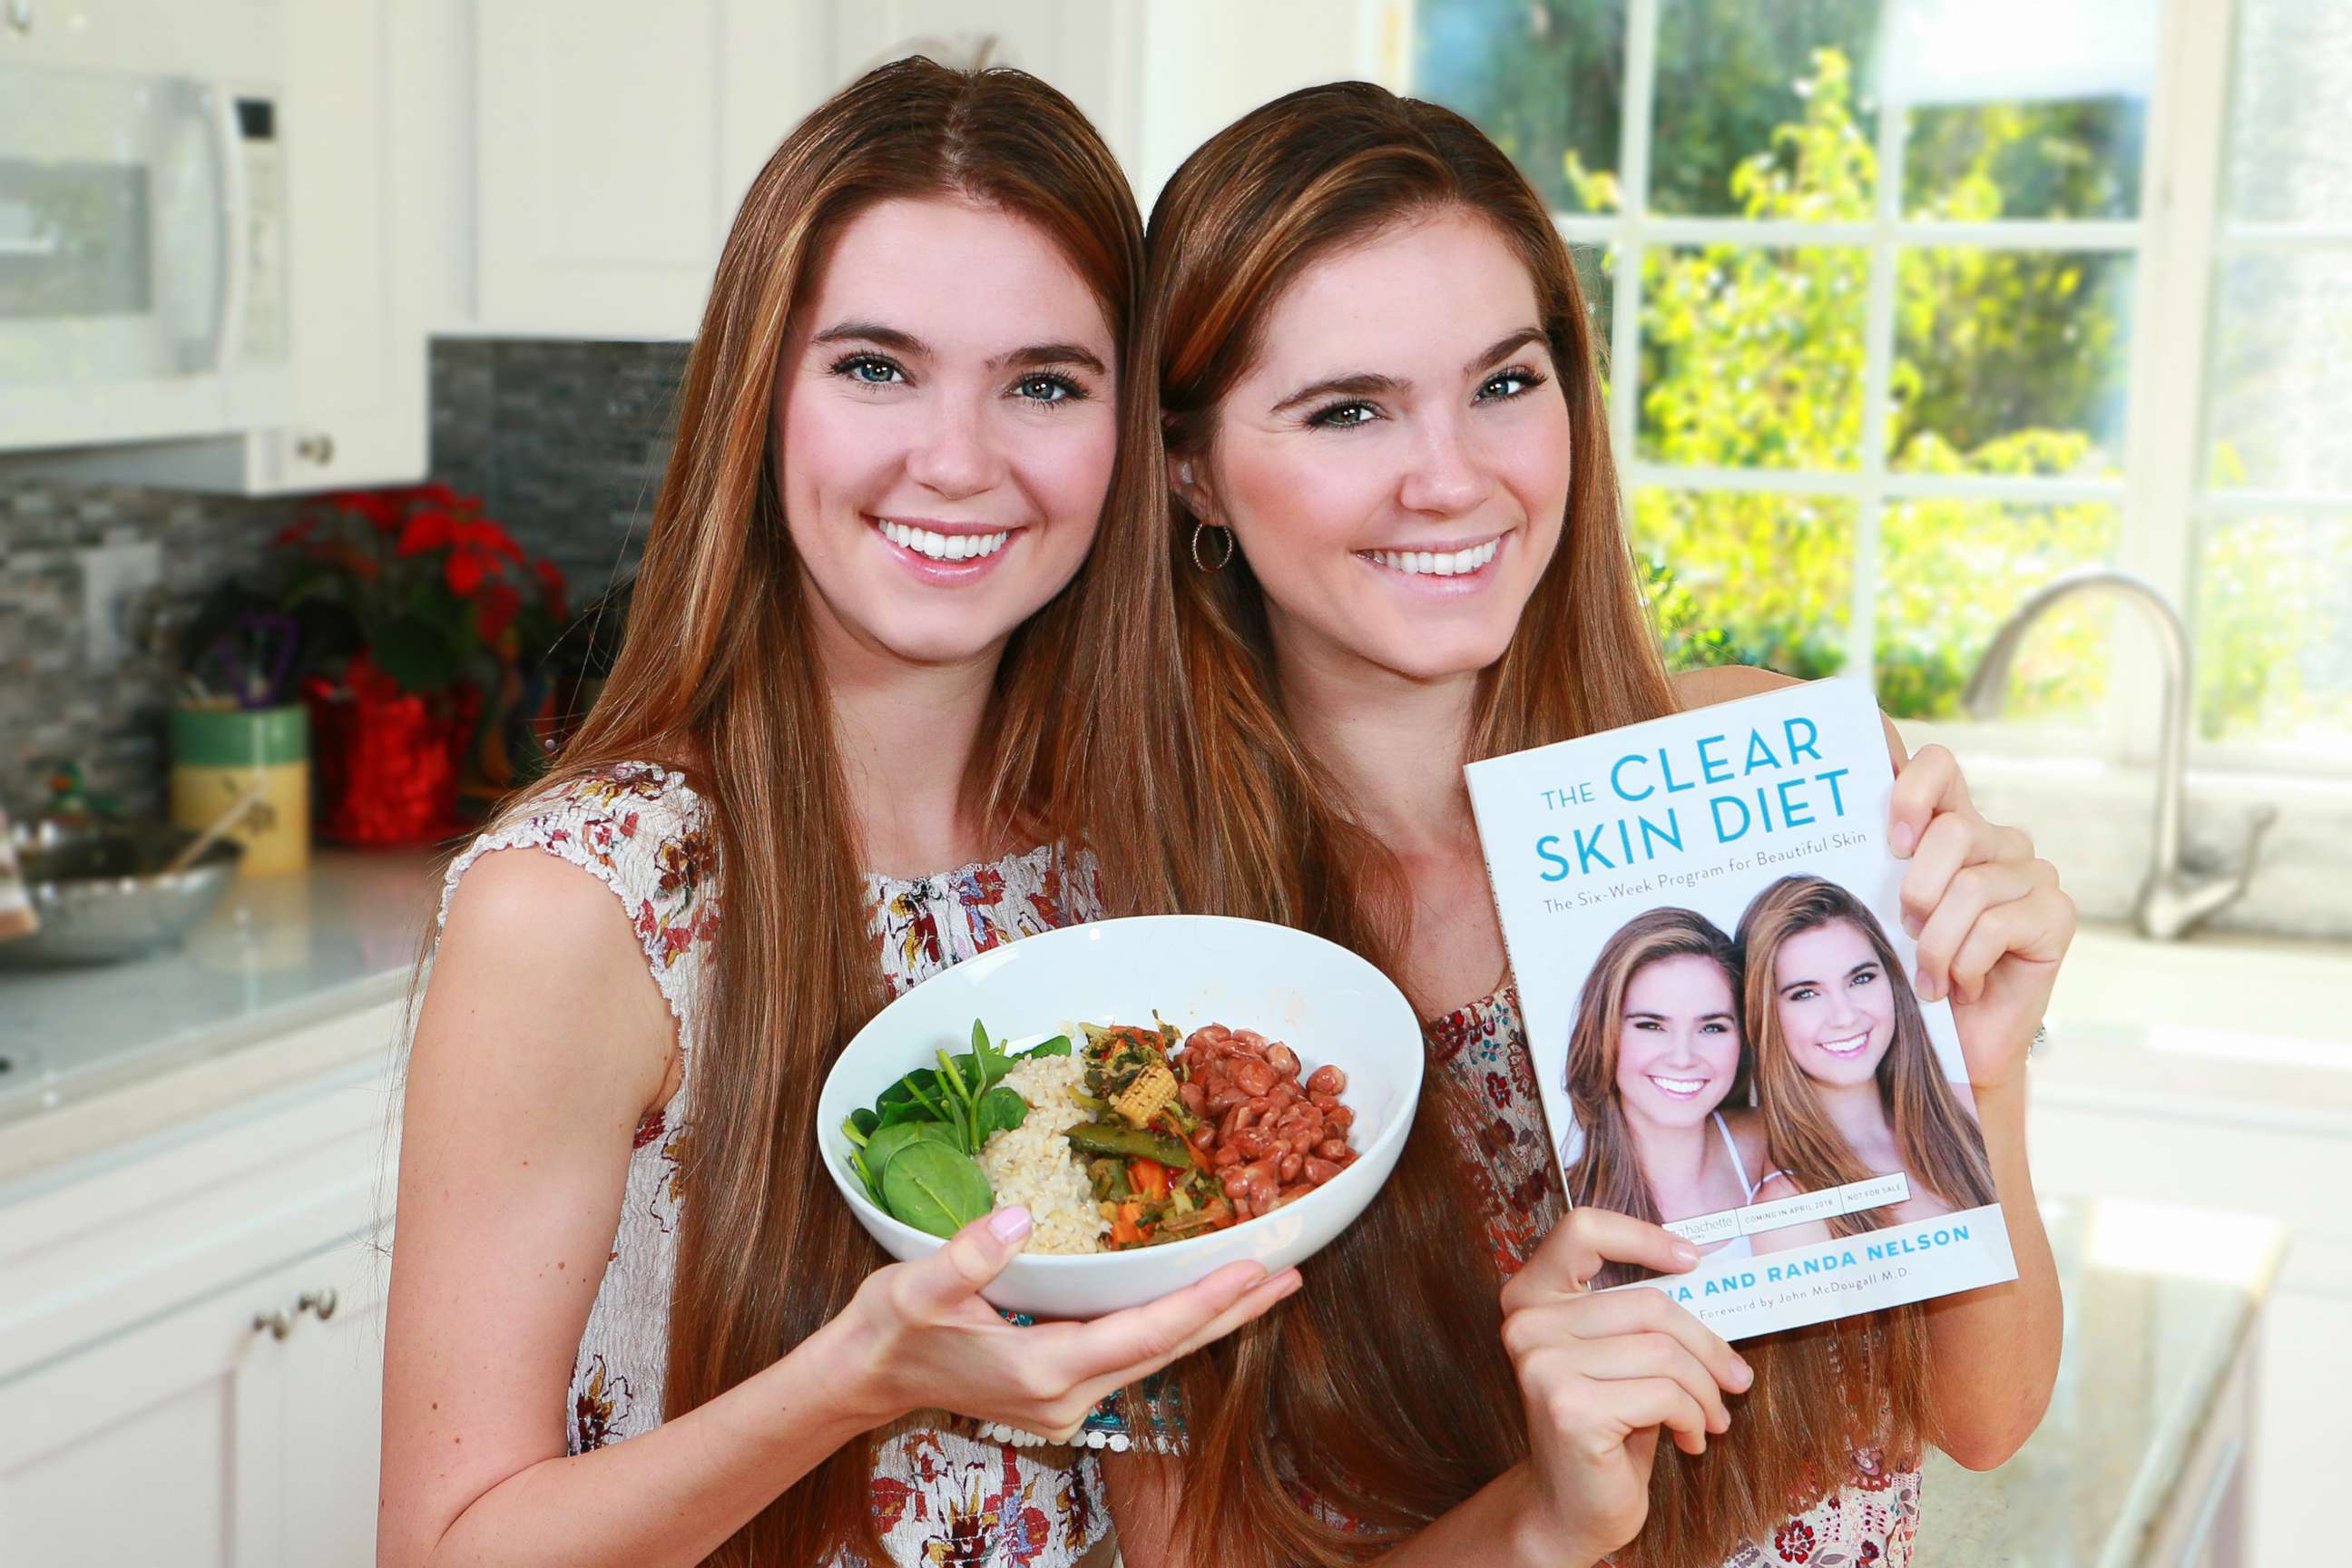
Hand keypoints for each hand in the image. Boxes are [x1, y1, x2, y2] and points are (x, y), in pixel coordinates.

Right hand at [835, 1206, 1298, 1439]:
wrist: (863, 1378)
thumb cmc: (890, 1329)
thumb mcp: (916, 1286)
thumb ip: (968, 1255)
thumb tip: (1019, 1217)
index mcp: (1043, 1369)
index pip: (1145, 1334)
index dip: (1205, 1300)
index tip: (1257, 1270)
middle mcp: (1067, 1395)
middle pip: (1169, 1350)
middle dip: (1232, 1311)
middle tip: (1294, 1272)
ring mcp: (1068, 1400)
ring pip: (1157, 1357)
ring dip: (1212, 1319)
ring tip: (1267, 1284)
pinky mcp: (1062, 1392)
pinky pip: (1134, 1356)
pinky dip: (1174, 1326)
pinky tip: (1199, 1300)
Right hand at [1498, 1209, 1752, 1562]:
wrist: (1570, 1506)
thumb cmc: (1605, 1424)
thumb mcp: (1617, 1354)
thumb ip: (1638, 1314)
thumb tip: (1711, 1281)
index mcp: (1531, 1296)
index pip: (1583, 1230)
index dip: (1642, 1236)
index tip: (1691, 1260)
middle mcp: (1526, 1324)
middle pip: (1648, 1304)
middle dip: (1707, 1345)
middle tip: (1735, 1378)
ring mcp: (1543, 1365)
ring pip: (1665, 1353)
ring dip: (1705, 1391)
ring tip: (1712, 1417)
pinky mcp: (1571, 1409)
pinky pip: (1666, 1395)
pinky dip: (1693, 1418)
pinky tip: (1689, 1440)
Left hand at [1890, 743, 2076, 1095]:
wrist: (1954, 1044)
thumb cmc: (1911, 973)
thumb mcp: (1882, 912)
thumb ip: (1876, 866)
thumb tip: (1833, 828)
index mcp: (1952, 826)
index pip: (1939, 766)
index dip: (1910, 791)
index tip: (1891, 844)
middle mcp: (1998, 841)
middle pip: (1952, 832)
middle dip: (1917, 891)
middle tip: (1908, 930)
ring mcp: (2032, 875)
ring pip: (1971, 886)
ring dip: (1937, 943)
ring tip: (1931, 976)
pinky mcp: (2057, 913)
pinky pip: (1997, 924)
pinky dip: (1966, 964)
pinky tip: (1963, 986)